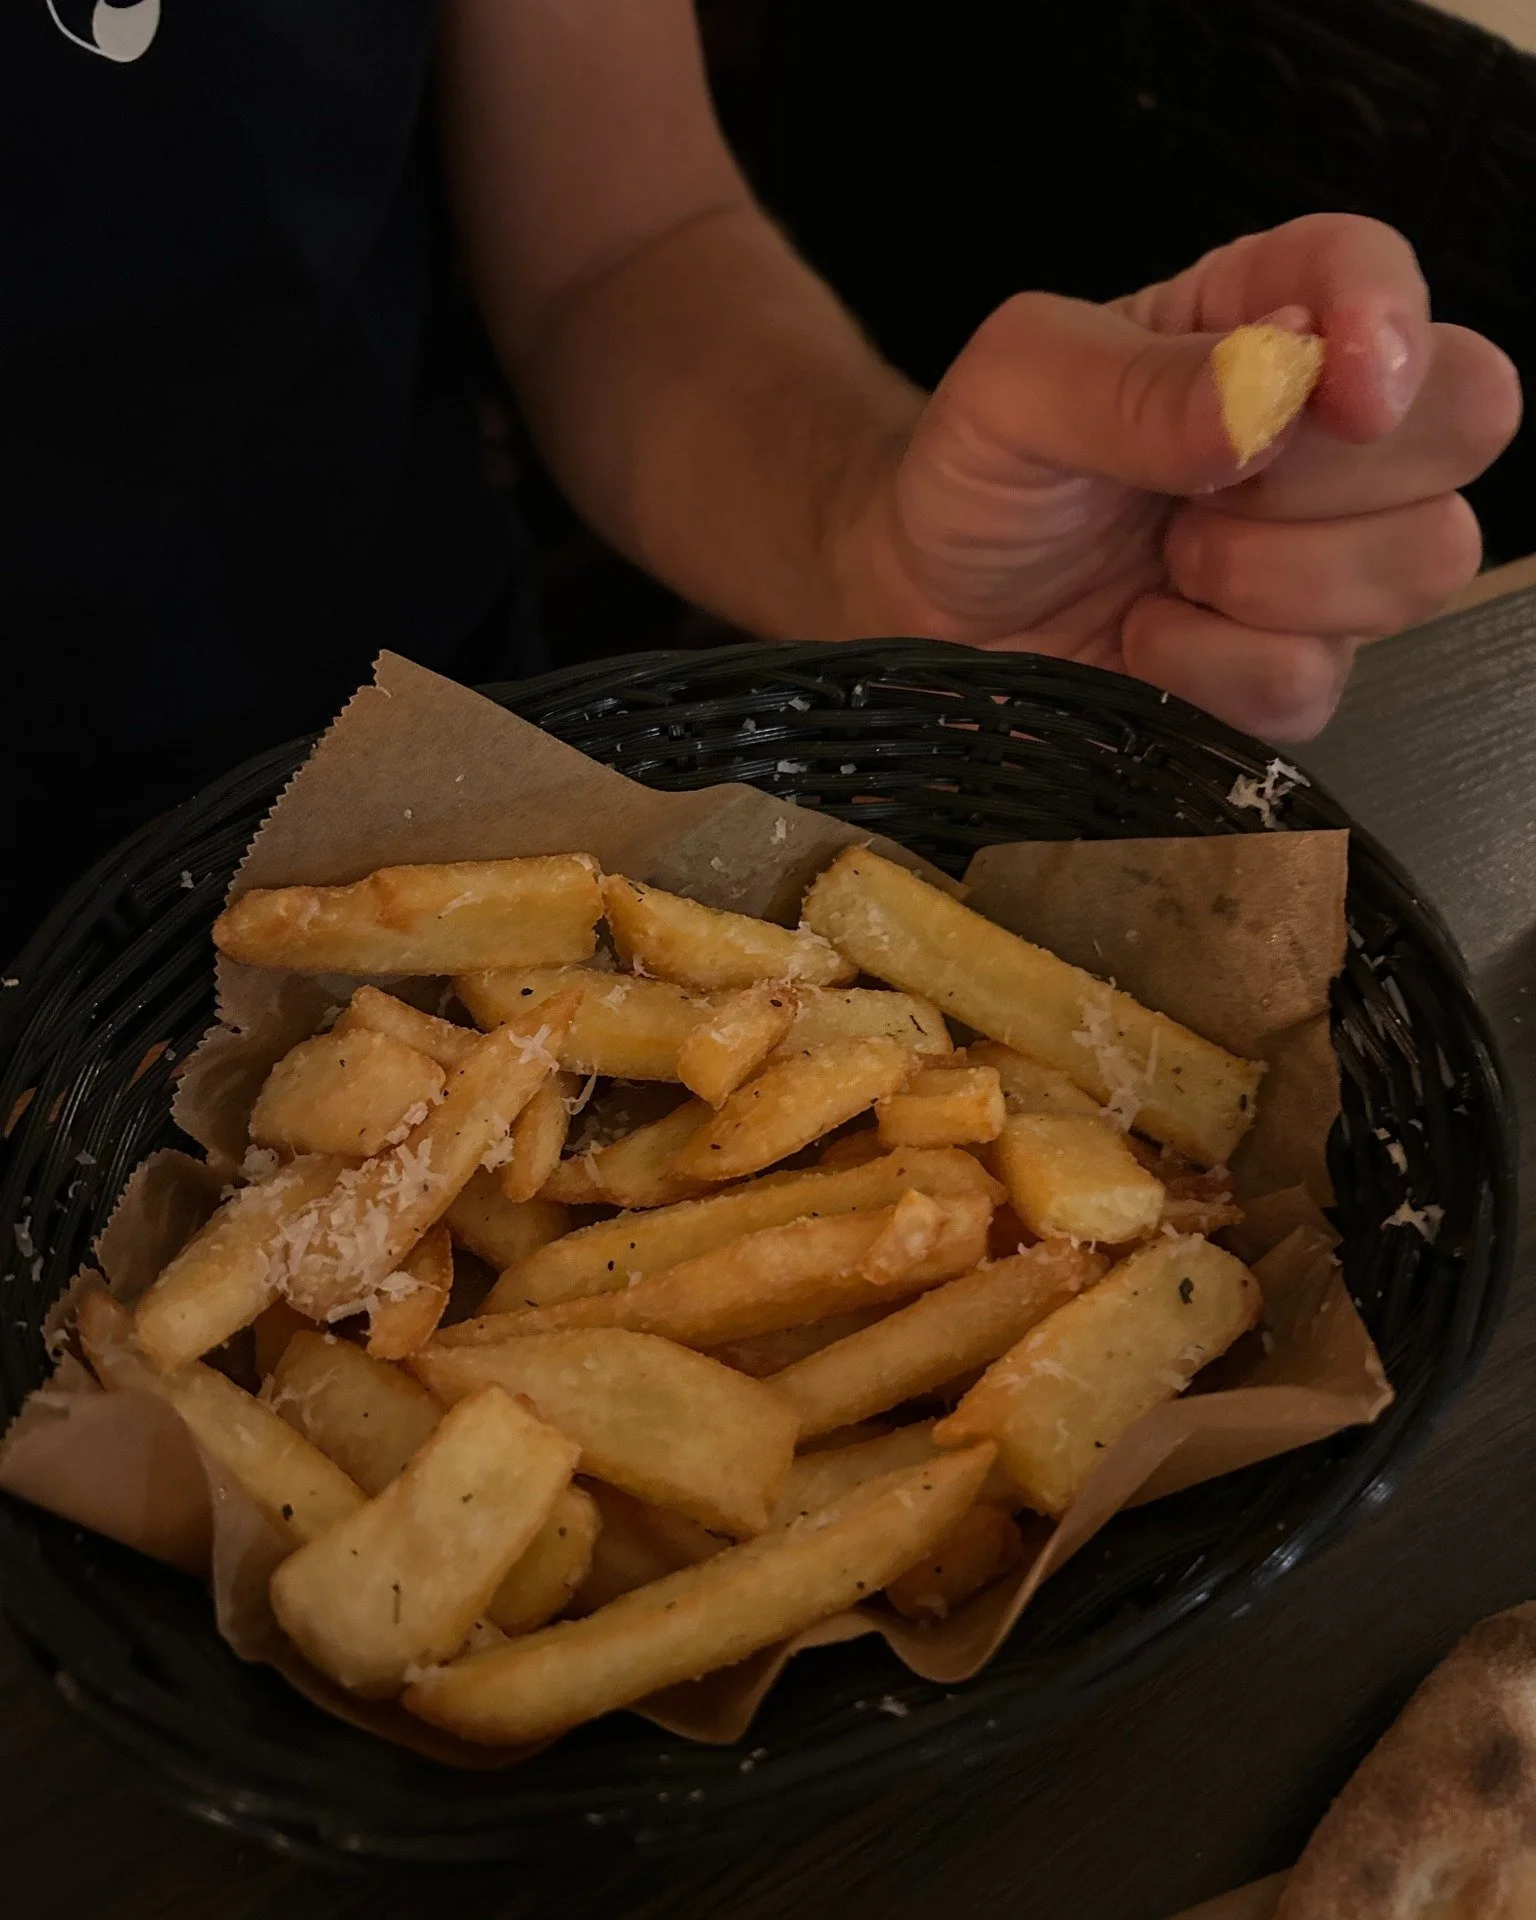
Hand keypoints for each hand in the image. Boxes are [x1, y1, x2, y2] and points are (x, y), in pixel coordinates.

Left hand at [850, 215, 1520, 739]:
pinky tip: (1145, 641)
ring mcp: (1324, 562)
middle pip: (1464, 419)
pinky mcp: (1290, 674)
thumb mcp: (1015, 390)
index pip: (1387, 278)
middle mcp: (1323, 432)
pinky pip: (1318, 678)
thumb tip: (1276, 393)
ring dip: (1270, 575)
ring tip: (1165, 566)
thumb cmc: (976, 479)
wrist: (923, 615)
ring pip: (1423, 559)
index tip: (1339, 386)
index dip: (1390, 323)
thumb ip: (1133, 381)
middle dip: (1329, 469)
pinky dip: (1215, 669)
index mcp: (1262, 318)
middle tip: (1197, 492)